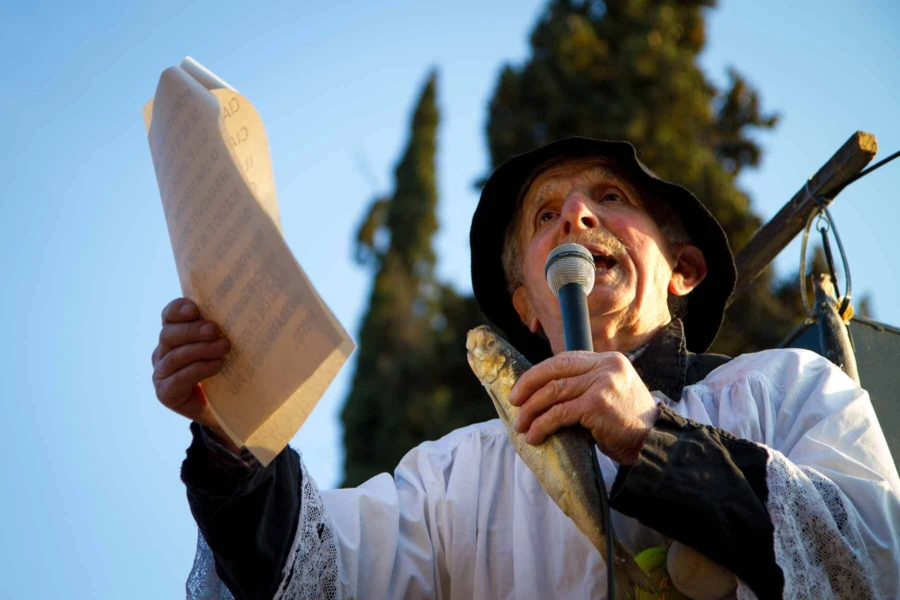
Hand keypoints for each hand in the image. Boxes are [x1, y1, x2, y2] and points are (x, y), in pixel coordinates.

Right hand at [151, 298, 236, 450]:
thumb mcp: (223, 345)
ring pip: (174, 356)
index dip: (178, 309)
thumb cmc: (226, 370)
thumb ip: (220, 330)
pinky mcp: (165, 392)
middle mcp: (163, 351)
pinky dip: (199, 369)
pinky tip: (217, 365)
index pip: (169, 315)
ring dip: (200, 350)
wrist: (226, 408)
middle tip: (215, 330)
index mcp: (175, 333)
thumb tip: (238, 311)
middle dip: (193, 330)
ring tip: (224, 348)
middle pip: (169, 334)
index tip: (195, 309)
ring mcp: (161, 373)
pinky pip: (178, 378)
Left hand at [509, 351, 657, 464]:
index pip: (564, 359)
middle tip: (514, 402)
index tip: (522, 388)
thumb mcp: (608, 393)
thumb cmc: (627, 424)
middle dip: (528, 386)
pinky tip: (535, 436)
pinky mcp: (598, 404)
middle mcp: (606, 366)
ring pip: (554, 392)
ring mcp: (602, 383)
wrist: (654, 443)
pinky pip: (560, 412)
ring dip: (532, 410)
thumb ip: (584, 385)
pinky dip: (543, 424)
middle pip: (555, 370)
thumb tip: (543, 392)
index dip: (539, 373)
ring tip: (521, 425)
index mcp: (608, 360)